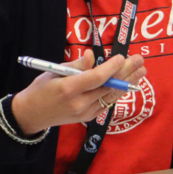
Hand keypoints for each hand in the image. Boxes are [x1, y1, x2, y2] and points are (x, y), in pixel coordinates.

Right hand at [10, 50, 146, 134]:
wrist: (31, 115)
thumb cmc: (41, 89)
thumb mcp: (53, 72)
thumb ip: (75, 65)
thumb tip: (91, 55)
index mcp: (68, 89)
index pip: (96, 78)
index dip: (111, 67)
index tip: (122, 57)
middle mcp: (79, 103)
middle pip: (108, 86)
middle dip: (126, 72)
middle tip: (140, 60)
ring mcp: (85, 113)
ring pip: (111, 96)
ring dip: (128, 83)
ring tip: (141, 71)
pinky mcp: (89, 118)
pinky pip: (107, 103)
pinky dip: (118, 92)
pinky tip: (129, 82)